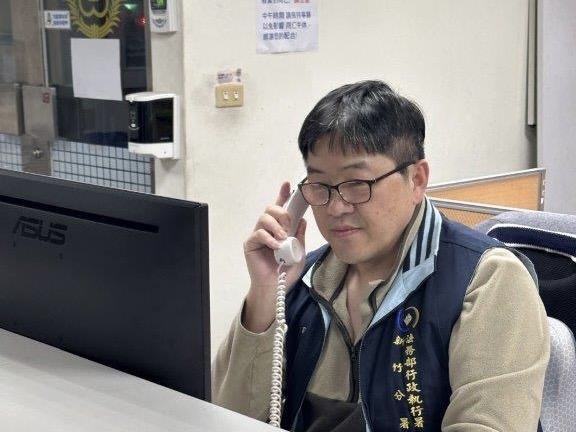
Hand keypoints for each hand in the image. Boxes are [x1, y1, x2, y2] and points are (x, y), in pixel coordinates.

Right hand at [242, 182, 306, 331]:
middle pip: (270, 209)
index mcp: (279, 229)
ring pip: (264, 218)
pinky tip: (276, 247)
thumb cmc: (286, 271)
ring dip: (276, 225)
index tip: (288, 185)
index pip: (280, 208)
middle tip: (288, 225)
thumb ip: (299, 237)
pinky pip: (258, 233)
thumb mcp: (299, 252)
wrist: (275, 287)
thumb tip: (302, 220)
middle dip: (281, 213)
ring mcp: (257, 236)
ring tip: (282, 238)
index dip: (283, 195)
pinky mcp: (250, 244)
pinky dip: (269, 238)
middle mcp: (267, 229)